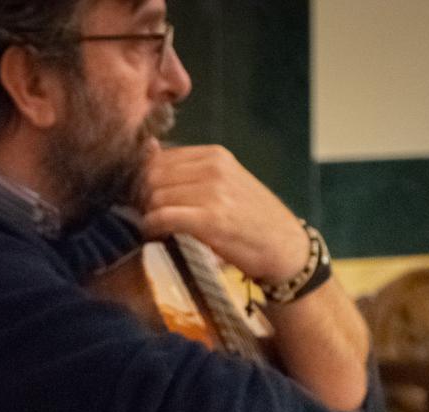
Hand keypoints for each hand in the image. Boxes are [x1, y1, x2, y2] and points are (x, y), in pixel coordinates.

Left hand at [139, 144, 306, 282]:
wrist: (285, 246)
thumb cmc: (250, 218)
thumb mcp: (223, 184)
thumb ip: (187, 169)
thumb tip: (147, 147)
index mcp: (215, 155)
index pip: (158, 158)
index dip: (145, 182)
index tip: (148, 202)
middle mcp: (214, 167)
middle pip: (152, 176)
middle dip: (143, 199)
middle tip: (149, 218)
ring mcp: (213, 191)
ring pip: (154, 197)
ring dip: (148, 216)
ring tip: (158, 229)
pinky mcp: (211, 219)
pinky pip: (162, 217)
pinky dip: (153, 228)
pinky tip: (159, 236)